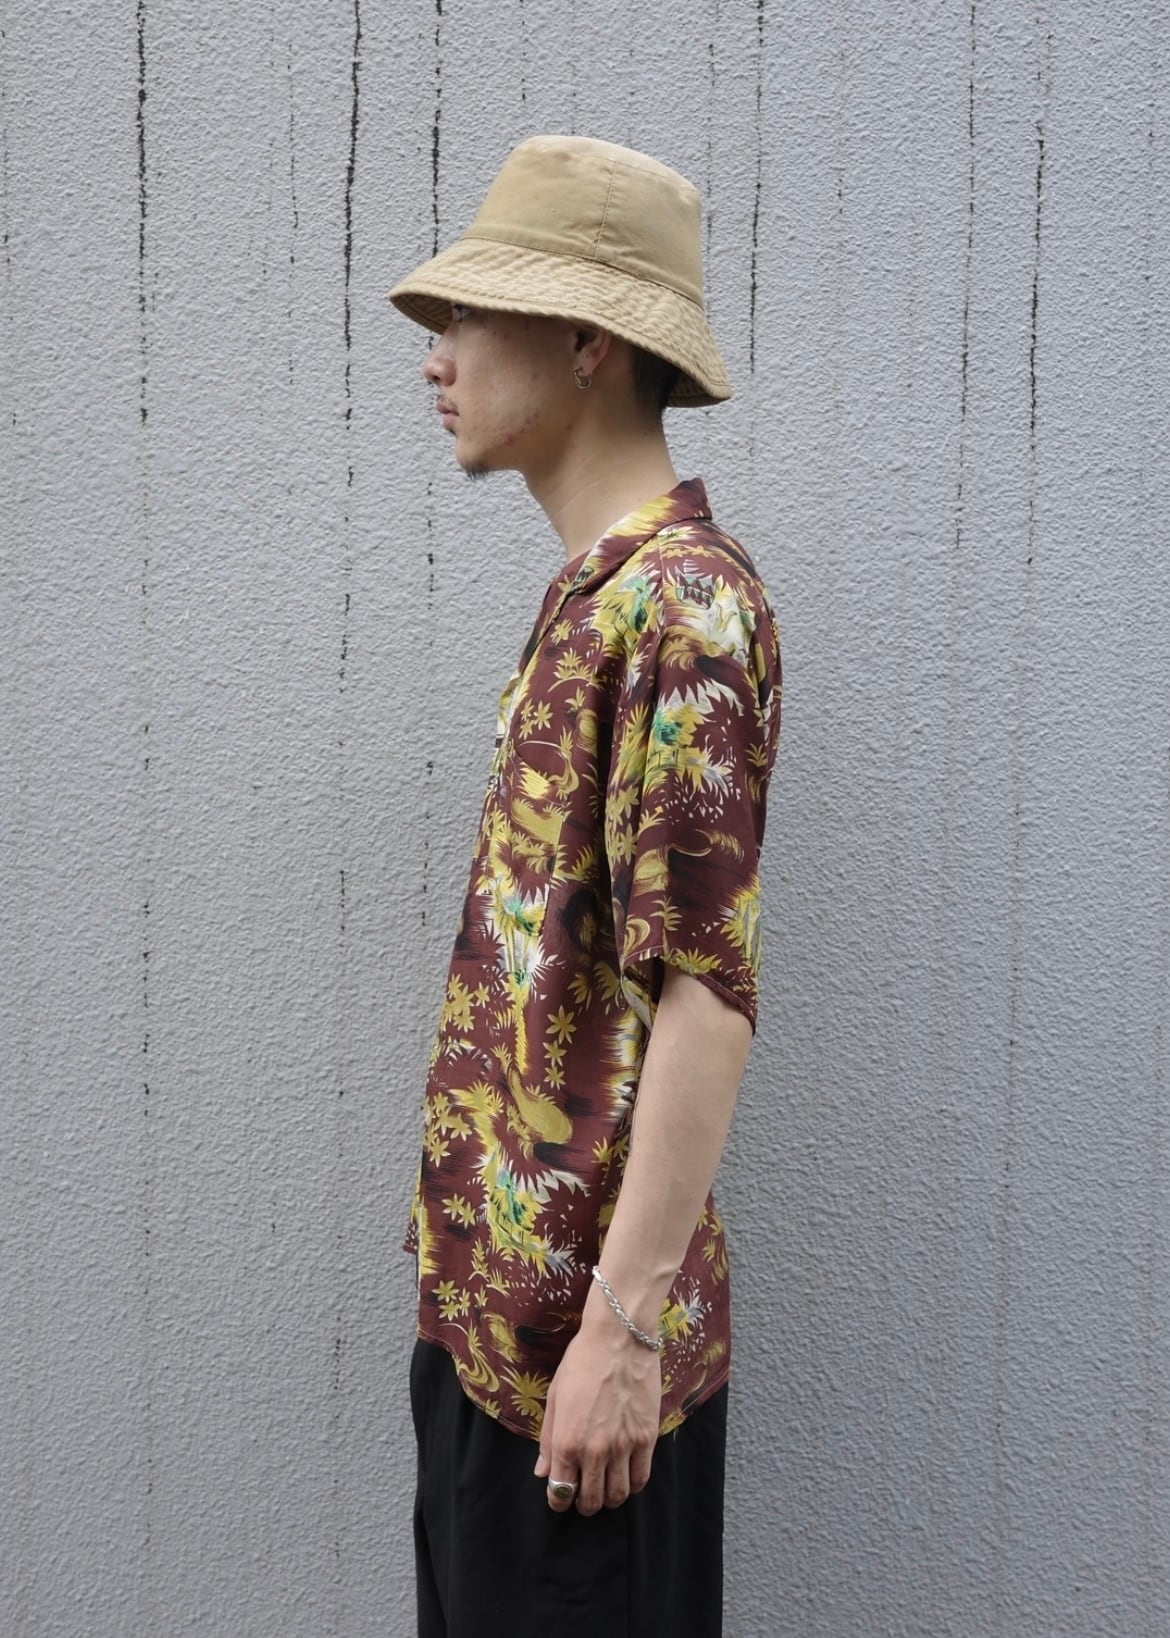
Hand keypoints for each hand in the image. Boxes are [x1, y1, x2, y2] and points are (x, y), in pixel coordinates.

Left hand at [533, 1307, 660, 1514]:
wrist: (618, 1338)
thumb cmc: (581, 1362)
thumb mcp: (555, 1397)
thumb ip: (548, 1440)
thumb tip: (542, 1472)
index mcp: (567, 1442)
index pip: (561, 1492)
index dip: (558, 1501)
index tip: (560, 1498)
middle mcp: (595, 1451)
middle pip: (591, 1501)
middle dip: (584, 1505)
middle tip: (584, 1496)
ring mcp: (624, 1446)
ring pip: (617, 1496)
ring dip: (609, 1499)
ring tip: (605, 1488)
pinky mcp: (647, 1438)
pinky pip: (641, 1478)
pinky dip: (632, 1485)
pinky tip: (625, 1477)